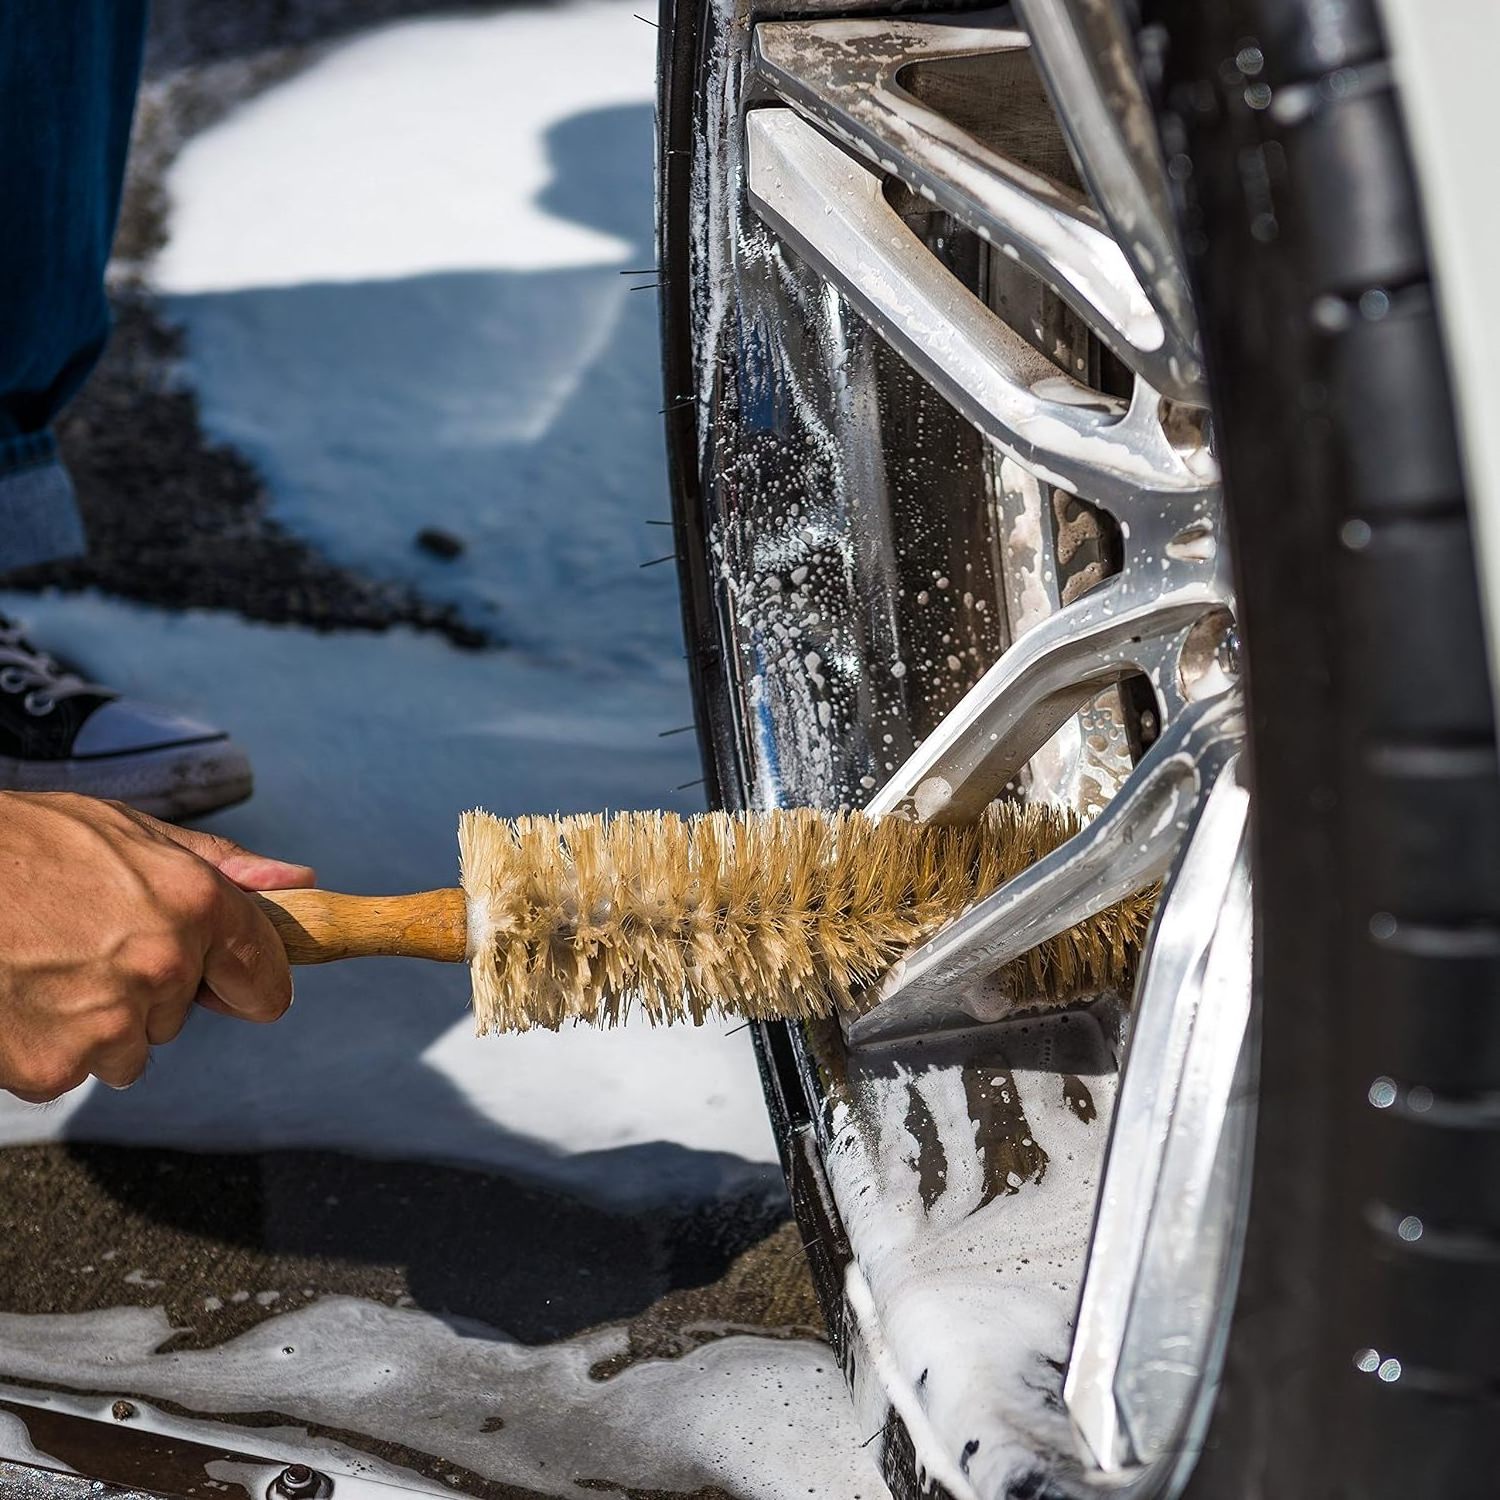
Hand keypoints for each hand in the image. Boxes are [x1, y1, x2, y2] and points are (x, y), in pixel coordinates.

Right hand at [0, 792, 313, 1101]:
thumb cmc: (22, 845)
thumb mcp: (128, 831)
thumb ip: (220, 866)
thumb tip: (298, 882)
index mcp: (195, 903)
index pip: (264, 976)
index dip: (247, 980)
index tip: (232, 984)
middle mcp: (164, 966)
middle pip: (182, 1013)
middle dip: (146, 988)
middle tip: (83, 942)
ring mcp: (109, 1022)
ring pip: (131, 1049)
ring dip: (97, 1023)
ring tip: (44, 966)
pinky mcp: (53, 1067)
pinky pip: (72, 1070)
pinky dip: (46, 1045)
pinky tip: (18, 996)